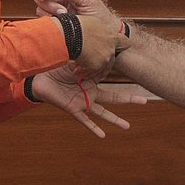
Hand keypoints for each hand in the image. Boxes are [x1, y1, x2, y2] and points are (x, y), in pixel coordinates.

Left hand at [30, 65, 146, 137]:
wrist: (39, 79)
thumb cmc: (55, 69)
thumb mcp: (72, 61)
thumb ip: (84, 58)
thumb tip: (95, 49)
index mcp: (91, 80)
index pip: (109, 78)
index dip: (113, 69)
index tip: (122, 60)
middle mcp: (91, 93)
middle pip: (114, 98)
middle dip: (129, 99)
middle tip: (145, 101)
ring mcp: (84, 103)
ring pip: (103, 113)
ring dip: (115, 120)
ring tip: (128, 126)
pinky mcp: (74, 109)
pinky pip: (85, 121)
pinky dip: (94, 128)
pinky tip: (103, 136)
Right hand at [35, 0, 119, 27]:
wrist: (107, 33)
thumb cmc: (100, 15)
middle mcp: (59, 0)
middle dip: (48, 4)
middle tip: (63, 12)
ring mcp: (56, 13)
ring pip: (40, 9)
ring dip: (50, 14)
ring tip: (66, 17)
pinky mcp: (57, 25)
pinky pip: (44, 22)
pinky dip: (50, 23)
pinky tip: (62, 24)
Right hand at [74, 13, 128, 78]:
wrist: (70, 33)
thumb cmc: (78, 25)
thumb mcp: (93, 23)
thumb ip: (99, 31)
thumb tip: (97, 31)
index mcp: (112, 36)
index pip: (125, 43)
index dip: (122, 46)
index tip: (119, 48)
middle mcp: (111, 48)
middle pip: (112, 60)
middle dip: (102, 62)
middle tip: (93, 62)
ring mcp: (105, 58)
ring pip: (102, 69)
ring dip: (93, 70)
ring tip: (82, 69)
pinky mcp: (96, 66)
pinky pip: (92, 73)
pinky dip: (84, 73)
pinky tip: (77, 71)